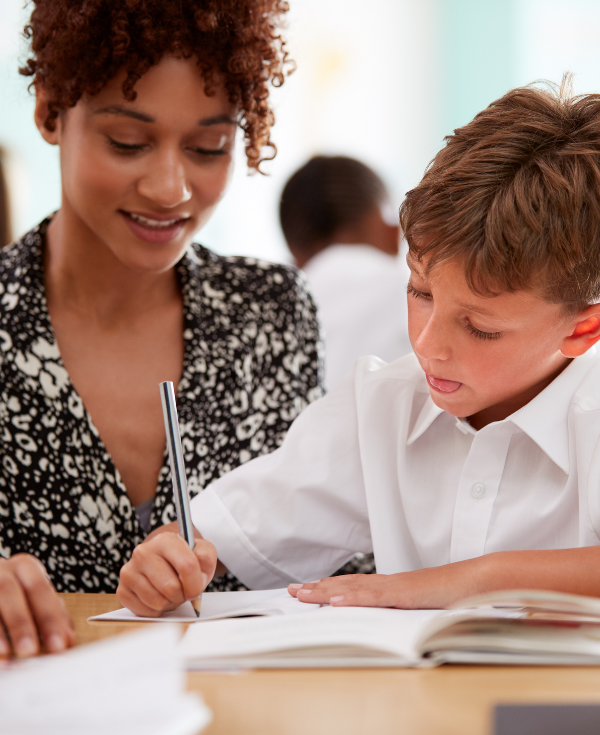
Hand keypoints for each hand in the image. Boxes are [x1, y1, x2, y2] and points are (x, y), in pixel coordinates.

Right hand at [0, 554, 74, 657]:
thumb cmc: (14, 595)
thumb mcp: (33, 598)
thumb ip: (51, 615)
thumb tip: (68, 638)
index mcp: (25, 568)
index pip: (40, 589)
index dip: (50, 617)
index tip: (60, 644)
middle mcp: (1, 571)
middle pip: (9, 592)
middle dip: (21, 623)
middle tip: (30, 651)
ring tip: (7, 655)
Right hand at [117, 521, 217, 616]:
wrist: (164, 562)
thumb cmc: (184, 558)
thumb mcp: (202, 551)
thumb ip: (206, 558)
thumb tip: (199, 577)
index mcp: (164, 540)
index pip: (187, 566)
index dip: (196, 583)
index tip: (197, 588)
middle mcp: (143, 552)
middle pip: (171, 587)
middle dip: (182, 595)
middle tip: (182, 590)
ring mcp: (129, 571)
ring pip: (158, 601)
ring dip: (169, 603)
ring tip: (170, 593)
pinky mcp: (122, 590)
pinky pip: (145, 611)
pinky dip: (156, 610)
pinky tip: (158, 597)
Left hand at [287, 560, 483, 608]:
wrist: (479, 581)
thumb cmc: (458, 594)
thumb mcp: (426, 607)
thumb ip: (408, 612)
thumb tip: (394, 622)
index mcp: (394, 588)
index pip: (355, 587)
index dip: (331, 588)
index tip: (310, 590)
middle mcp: (390, 584)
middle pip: (347, 586)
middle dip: (319, 588)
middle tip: (294, 590)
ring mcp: (396, 587)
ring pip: (354, 589)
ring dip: (326, 591)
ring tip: (303, 593)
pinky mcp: (405, 594)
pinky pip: (375, 597)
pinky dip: (353, 599)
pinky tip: (335, 601)